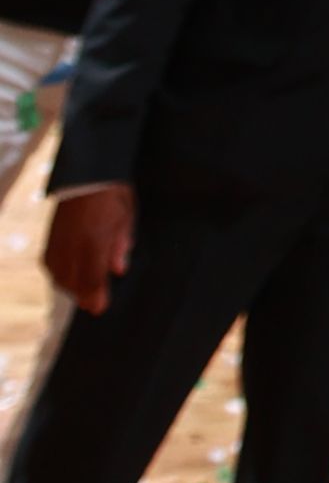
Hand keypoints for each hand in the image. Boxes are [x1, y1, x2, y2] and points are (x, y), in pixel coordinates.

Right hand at [43, 179, 136, 313]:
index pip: (93, 279)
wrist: (86, 173)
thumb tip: (119, 269)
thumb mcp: (125, 218)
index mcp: (95, 239)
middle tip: (95, 301)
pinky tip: (71, 274)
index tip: (100, 309)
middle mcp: (73, 244)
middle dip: (85, 295)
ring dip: (72, 286)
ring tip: (85, 288)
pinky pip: (50, 266)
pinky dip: (60, 274)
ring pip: (60, 277)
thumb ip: (121, 246)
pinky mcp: (49, 239)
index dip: (96, 297)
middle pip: (74, 283)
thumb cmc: (112, 194)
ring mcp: (58, 242)